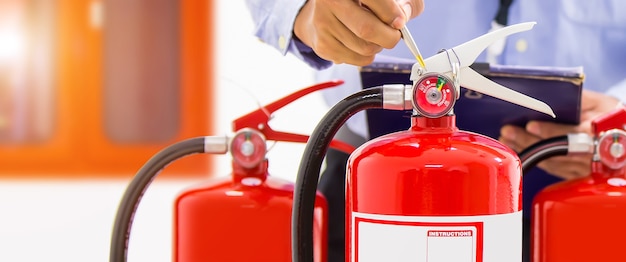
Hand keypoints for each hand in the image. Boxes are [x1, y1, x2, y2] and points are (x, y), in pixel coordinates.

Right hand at [294, 0, 424, 64]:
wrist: (322, 11)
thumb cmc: (358, 1)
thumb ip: (401, 1)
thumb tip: (403, 18)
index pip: (373, 0)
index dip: (391, 14)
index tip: (400, 22)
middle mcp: (329, 2)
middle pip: (367, 29)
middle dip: (389, 37)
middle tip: (394, 34)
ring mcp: (323, 25)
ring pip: (364, 49)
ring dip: (378, 46)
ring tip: (374, 36)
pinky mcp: (322, 45)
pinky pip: (356, 60)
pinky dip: (366, 56)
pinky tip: (360, 42)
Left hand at [499, 90, 620, 179]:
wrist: (625, 141)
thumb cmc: (613, 119)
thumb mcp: (603, 104)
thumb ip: (581, 98)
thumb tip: (551, 93)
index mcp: (602, 133)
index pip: (573, 134)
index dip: (550, 130)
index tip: (530, 125)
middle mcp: (595, 154)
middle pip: (557, 150)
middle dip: (529, 140)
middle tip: (508, 130)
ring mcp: (586, 168)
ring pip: (552, 162)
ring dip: (526, 150)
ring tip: (508, 137)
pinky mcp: (577, 176)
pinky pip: (552, 169)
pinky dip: (534, 159)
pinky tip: (519, 150)